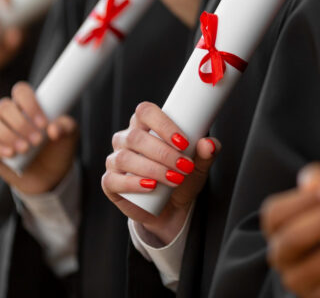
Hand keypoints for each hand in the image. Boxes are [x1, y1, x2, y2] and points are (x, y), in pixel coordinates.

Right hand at [0, 82, 77, 194]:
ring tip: (25, 149)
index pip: (21, 91)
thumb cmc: (59, 148)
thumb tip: (54, 129)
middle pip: (4, 107)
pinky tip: (11, 154)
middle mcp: (9, 114)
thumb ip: (66, 127)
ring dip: (7, 135)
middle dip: (21, 124)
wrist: (50, 175)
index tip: (44, 124)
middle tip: (38, 140)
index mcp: (28, 105)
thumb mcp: (70, 136)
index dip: (30, 104)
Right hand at [101, 102, 219, 244]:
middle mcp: (127, 139)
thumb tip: (209, 144)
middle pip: (136, 136)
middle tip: (185, 166)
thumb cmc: (183, 176)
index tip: (183, 142)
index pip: (145, 112)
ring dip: (153, 169)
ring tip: (174, 179)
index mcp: (145, 125)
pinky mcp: (110, 182)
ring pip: (126, 158)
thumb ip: (207, 153)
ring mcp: (116, 160)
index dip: (163, 124)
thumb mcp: (199, 165)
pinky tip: (151, 187)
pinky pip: (114, 179)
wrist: (172, 208)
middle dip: (164, 153)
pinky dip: (133, 183)